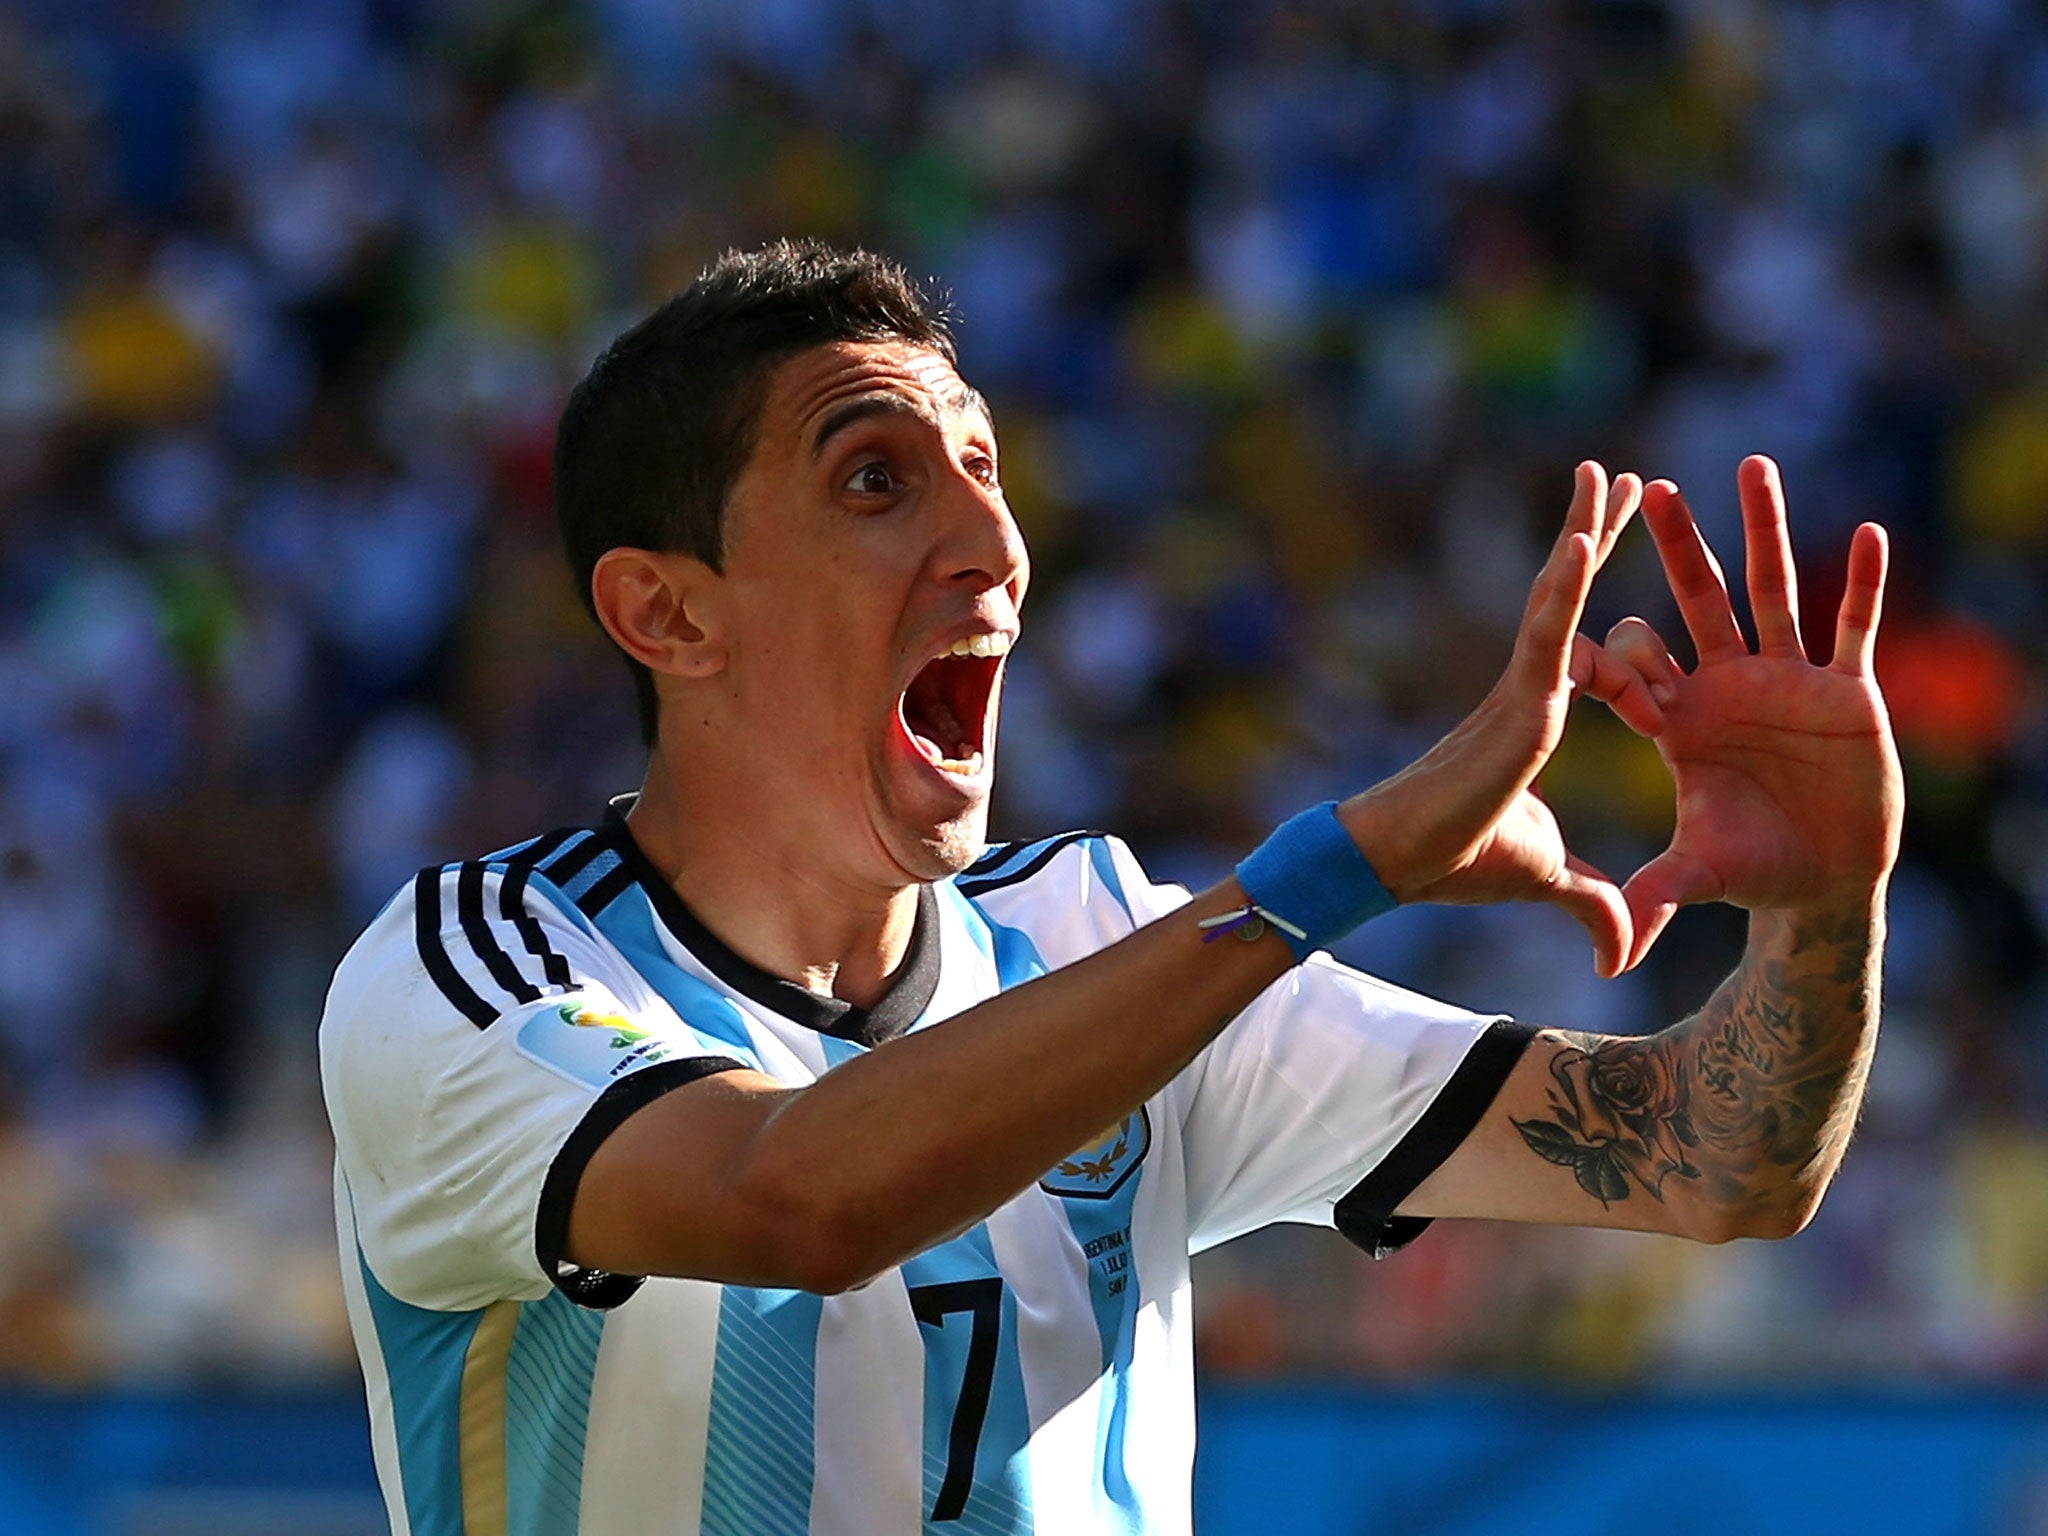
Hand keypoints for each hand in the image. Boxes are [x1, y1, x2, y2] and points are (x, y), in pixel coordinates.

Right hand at [1342, 462, 1655, 977]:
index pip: (1581, 641)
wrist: (1398, 865)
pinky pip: (1548, 630)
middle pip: (1569, 597)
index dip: (1601, 595)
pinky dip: (1568, 582)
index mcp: (1538, 717)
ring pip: (1558, 596)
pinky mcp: (1515, 701)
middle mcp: (1531, 690)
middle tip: (1620, 478)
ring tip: (1604, 473)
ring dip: (1583, 531)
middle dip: (1596, 536)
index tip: (1619, 557)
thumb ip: (1595, 902)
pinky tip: (1588, 533)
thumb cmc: (1456, 862)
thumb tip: (1627, 953)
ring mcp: (1522, 689)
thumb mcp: (1550, 878)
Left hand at [1597, 456, 1902, 970]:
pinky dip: (1862, 584)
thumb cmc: (1755, 868)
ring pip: (1772, 591)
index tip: (1594, 644)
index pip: (1633, 669)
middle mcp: (1727, 687)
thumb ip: (1659, 893)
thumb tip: (1615, 941)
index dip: (1612, 657)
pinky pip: (1854, 627)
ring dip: (1764, 530)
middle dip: (1677, 547)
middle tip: (1651, 490)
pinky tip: (1869, 533)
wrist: (1825, 879)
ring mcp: (1787, 682)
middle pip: (1698, 602)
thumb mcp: (1702, 875)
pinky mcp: (1847, 692)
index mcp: (1680, 722)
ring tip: (1753, 467)